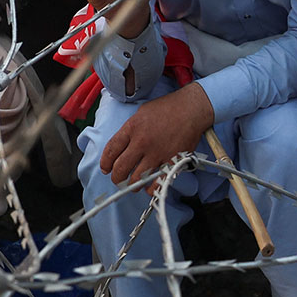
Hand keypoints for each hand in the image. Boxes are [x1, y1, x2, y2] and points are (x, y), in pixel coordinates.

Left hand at [99, 82, 213, 184]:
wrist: (192, 109)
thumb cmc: (168, 108)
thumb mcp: (141, 112)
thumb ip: (130, 129)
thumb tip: (123, 144)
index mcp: (132, 128)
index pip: (111, 151)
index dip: (105, 163)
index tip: (106, 168)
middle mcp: (142, 142)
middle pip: (120, 168)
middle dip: (116, 178)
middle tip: (118, 180)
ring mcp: (157, 153)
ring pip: (137, 179)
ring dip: (132, 185)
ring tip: (133, 185)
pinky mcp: (171, 161)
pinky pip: (157, 181)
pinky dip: (151, 188)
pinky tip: (149, 187)